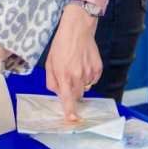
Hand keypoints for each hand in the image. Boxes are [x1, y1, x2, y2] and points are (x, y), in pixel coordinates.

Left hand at [46, 4, 103, 119]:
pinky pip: (93, 80)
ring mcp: (89, 73)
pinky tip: (84, 64)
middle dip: (72, 93)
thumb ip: (51, 81)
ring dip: (80, 83)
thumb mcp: (49, 62)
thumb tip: (57, 92)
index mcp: (63, 75)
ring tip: (76, 67)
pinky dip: (88, 77)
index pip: (67, 98)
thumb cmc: (61, 45)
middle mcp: (77, 76)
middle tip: (69, 79)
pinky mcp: (98, 68)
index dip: (69, 110)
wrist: (78, 29)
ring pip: (85, 88)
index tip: (72, 119)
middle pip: (77, 96)